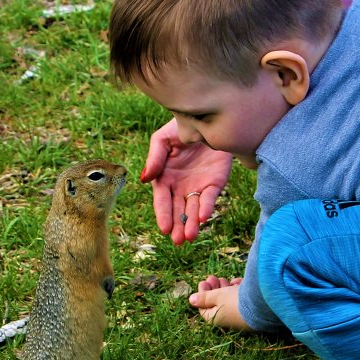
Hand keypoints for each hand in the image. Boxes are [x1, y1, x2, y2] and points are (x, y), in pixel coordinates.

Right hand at [142, 119, 232, 244]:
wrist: (208, 119)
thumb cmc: (180, 128)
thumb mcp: (163, 140)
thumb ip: (155, 158)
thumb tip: (144, 180)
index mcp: (165, 178)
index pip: (162, 200)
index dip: (163, 214)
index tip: (164, 228)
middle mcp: (180, 186)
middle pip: (177, 210)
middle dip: (177, 226)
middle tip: (178, 240)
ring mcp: (198, 186)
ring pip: (193, 209)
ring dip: (192, 223)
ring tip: (190, 236)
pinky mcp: (215, 183)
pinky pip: (210, 198)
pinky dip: (206, 208)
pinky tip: (203, 217)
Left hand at [188, 276, 248, 330]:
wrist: (263, 306)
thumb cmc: (235, 302)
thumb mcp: (217, 296)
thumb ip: (204, 297)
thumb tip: (191, 300)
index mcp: (216, 319)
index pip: (204, 307)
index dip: (202, 294)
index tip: (204, 282)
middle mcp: (228, 321)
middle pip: (217, 304)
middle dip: (214, 289)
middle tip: (213, 277)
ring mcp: (240, 317)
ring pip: (229, 301)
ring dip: (225, 289)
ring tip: (226, 280)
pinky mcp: (251, 311)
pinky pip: (241, 301)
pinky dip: (238, 291)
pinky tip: (238, 283)